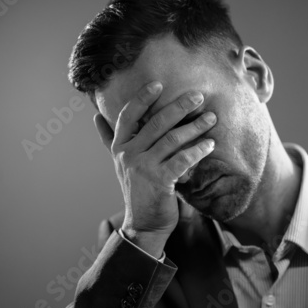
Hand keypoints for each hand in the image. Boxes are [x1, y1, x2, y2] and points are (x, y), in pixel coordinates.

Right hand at [94, 81, 216, 256]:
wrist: (143, 223)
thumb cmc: (137, 189)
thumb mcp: (119, 163)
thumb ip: (109, 140)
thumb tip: (95, 118)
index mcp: (119, 147)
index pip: (128, 116)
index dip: (142, 98)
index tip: (158, 84)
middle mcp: (128, 155)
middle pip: (156, 123)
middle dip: (180, 106)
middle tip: (198, 96)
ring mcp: (143, 168)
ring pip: (172, 139)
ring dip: (195, 127)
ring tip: (211, 118)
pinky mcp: (160, 181)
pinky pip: (183, 159)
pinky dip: (198, 150)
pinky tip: (210, 145)